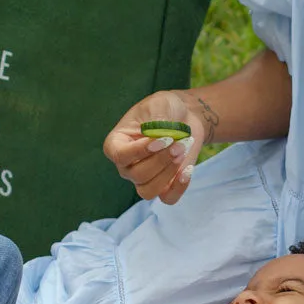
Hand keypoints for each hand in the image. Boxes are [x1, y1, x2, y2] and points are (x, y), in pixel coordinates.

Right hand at [103, 91, 204, 205]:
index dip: (141, 151)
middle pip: (138, 175)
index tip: (164, 138)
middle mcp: (126, 165)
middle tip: (179, 143)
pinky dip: (179, 188)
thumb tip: (160, 137)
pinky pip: (167, 198)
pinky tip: (188, 170)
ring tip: (182, 151)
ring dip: (168, 174)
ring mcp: (143, 179)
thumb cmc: (165, 109)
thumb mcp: (159, 105)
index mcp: (116, 144)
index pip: (120, 156)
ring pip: (148, 191)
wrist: (184, 118)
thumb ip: (157, 119)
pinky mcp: (163, 186)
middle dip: (162, 160)